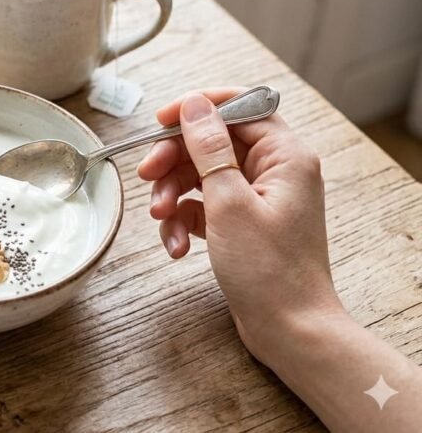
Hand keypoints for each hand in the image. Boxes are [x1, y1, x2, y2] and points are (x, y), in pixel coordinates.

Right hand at [137, 89, 342, 361]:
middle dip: (174, 159)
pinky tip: (175, 247)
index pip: (239, 107)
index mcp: (285, 156)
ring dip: (172, 194)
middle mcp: (274, 171)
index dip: (197, 110)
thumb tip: (195, 105)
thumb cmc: (270, 271)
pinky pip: (201, 206)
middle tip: (146, 175)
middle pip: (212, 142)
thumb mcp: (230, 203)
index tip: (160, 121)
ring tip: (160, 218)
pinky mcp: (241, 223)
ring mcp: (256, 198)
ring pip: (201, 175)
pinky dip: (182, 221)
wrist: (289, 330)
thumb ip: (209, 149)